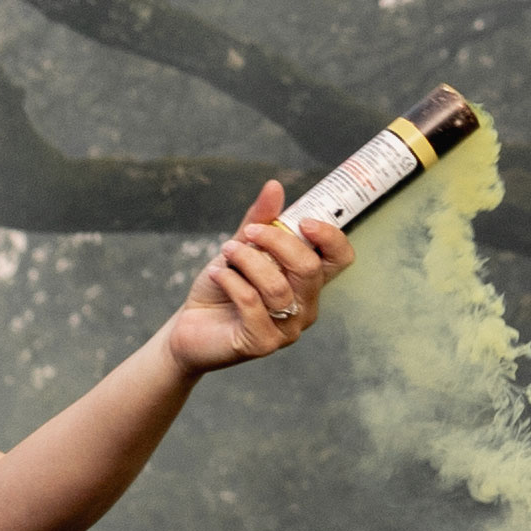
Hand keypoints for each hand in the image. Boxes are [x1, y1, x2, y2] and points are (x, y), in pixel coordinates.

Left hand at [161, 181, 351, 375]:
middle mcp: (305, 306)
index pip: (340, 258)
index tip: (302, 221)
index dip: (330, 237)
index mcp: (308, 282)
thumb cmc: (222, 288)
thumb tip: (275, 186)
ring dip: (247, 261)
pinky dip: (232, 282)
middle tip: (246, 233)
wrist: (189, 327)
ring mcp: (287, 329)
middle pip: (308, 268)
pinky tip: (218, 274)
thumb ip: (260, 221)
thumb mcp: (241, 248)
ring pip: (277, 287)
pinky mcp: (262, 344)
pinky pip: (252, 304)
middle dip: (276, 242)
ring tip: (226, 252)